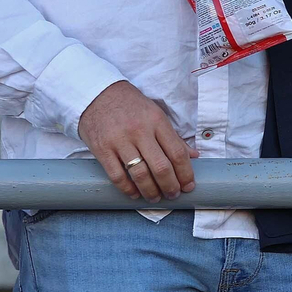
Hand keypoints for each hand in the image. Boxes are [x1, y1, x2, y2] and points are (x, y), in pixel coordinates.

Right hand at [78, 80, 195, 200]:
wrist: (97, 94)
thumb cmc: (130, 106)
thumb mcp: (155, 114)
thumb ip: (173, 137)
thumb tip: (194, 156)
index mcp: (157, 121)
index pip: (177, 152)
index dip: (185, 173)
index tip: (189, 186)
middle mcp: (140, 131)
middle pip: (161, 167)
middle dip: (170, 186)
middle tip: (173, 195)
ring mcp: (120, 141)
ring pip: (140, 174)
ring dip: (151, 191)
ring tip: (155, 197)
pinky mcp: (102, 149)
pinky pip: (117, 176)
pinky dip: (128, 189)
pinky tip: (134, 194)